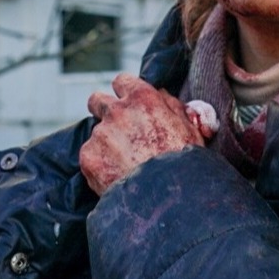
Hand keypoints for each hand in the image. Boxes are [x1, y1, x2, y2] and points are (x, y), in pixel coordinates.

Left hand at [80, 73, 209, 194]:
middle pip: (97, 100)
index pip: (122, 81)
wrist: (169, 198)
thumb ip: (172, 106)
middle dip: (103, 110)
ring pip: (97, 133)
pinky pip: (91, 156)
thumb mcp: (190, 127)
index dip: (125, 92)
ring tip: (126, 164)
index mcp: (143, 98)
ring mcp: (100, 134)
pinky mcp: (88, 158)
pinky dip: (100, 165)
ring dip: (107, 144)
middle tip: (117, 129)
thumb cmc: (186, 161)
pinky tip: (118, 176)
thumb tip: (161, 96)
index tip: (129, 103)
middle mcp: (117, 111)